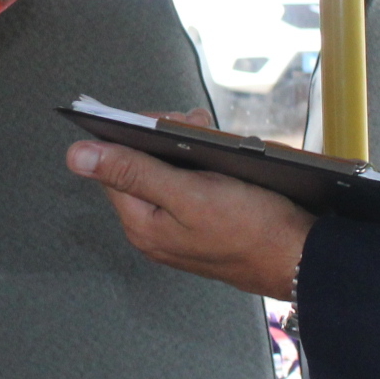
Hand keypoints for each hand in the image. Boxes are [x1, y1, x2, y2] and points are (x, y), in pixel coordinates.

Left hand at [65, 129, 315, 300]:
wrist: (302, 259)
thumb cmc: (252, 229)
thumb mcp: (188, 192)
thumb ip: (132, 172)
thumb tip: (77, 156)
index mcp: (142, 223)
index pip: (113, 165)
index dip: (133, 135)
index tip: (162, 119)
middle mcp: (154, 229)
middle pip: (140, 167)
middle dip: (163, 138)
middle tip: (194, 124)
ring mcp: (179, 228)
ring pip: (167, 172)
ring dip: (185, 147)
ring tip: (210, 135)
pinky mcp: (203, 224)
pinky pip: (190, 185)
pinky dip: (202, 164)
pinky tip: (221, 156)